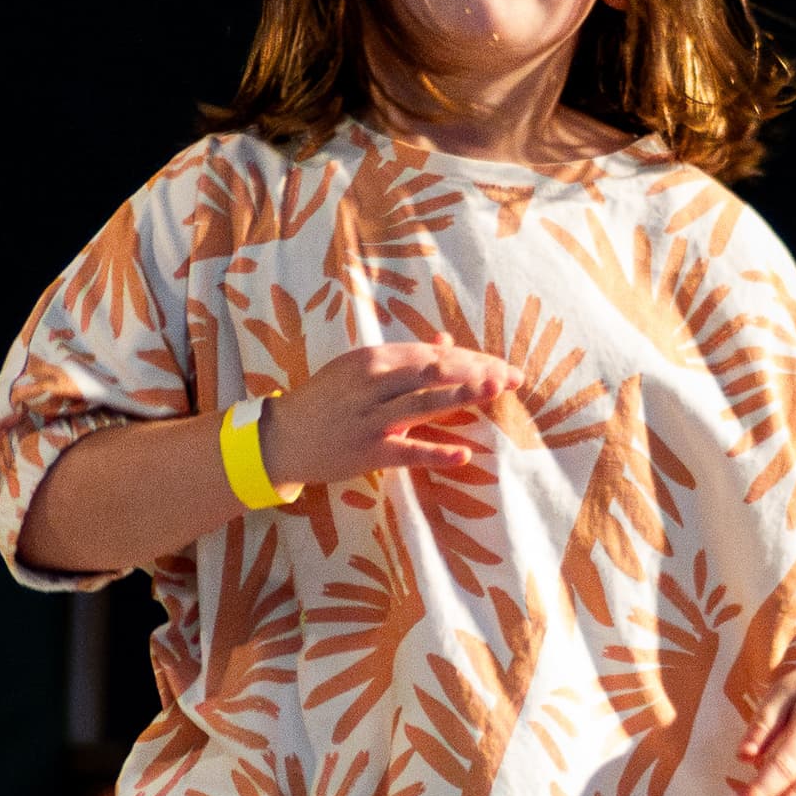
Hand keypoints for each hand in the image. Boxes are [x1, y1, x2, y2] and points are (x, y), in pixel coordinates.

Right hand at [258, 342, 518, 487]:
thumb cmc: (326, 402)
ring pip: (424, 402)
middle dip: (477, 372)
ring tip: (496, 391)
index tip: (501, 365)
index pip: (432, 354)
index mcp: (374, 359)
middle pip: (434, 372)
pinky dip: (436, 452)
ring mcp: (371, 417)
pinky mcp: (368, 450)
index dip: (470, 359)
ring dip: (463, 394)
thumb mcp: (359, 371)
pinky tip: (464, 454)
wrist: (282, 438)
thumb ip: (404, 359)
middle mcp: (373, 382)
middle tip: (513, 377)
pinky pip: (408, 451)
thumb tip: (444, 341)